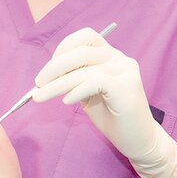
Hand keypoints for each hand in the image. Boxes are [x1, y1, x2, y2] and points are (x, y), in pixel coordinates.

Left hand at [30, 27, 176, 177]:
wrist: (139, 141)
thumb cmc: (112, 117)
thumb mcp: (88, 92)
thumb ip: (74, 78)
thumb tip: (45, 75)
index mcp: (110, 55)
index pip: (85, 36)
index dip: (63, 48)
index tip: (48, 70)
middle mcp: (120, 58)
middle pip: (82, 51)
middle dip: (54, 66)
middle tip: (37, 84)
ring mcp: (125, 71)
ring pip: (85, 69)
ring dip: (58, 83)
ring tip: (40, 97)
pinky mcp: (127, 87)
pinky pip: (96, 82)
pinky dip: (77, 90)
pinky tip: (66, 102)